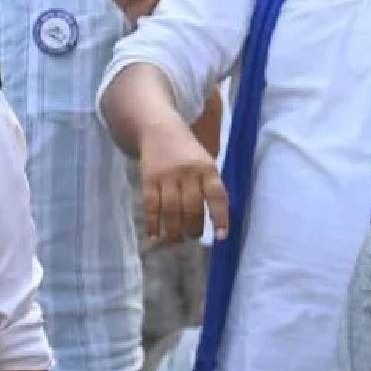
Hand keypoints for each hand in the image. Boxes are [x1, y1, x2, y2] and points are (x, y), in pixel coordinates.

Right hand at [139, 120, 229, 242]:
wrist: (158, 129)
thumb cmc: (188, 153)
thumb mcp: (205, 163)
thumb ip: (209, 187)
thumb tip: (216, 222)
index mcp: (207, 169)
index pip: (217, 196)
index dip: (221, 217)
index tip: (222, 236)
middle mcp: (188, 172)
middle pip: (192, 207)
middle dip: (194, 228)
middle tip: (194, 237)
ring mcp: (167, 176)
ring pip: (171, 210)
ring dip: (174, 230)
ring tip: (177, 240)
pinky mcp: (148, 179)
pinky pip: (151, 205)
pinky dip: (152, 223)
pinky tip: (154, 235)